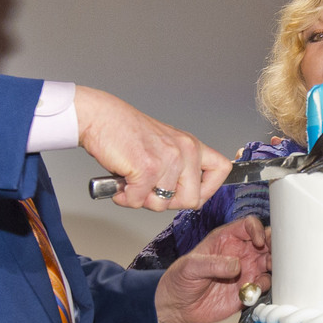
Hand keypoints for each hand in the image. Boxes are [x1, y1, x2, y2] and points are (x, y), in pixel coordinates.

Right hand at [75, 86, 228, 211]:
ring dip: (142, 199)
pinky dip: (125, 197)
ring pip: (162, 204)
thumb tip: (183, 197)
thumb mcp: (165, 145)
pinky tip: (121, 183)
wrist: (100, 117)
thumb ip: (179, 167)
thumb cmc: (126, 132)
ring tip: (132, 181)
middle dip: (168, 202)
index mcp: (191, 145)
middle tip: (150, 190)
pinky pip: (138, 201)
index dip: (208, 189)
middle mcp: (185, 150)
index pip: (222, 170)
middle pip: (192, 200)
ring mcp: (168, 159)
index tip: (193, 194)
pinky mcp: (147, 168)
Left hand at [154, 218, 271, 322]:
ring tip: (266, 273)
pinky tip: (253, 290)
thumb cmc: (180, 280)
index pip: (248, 226)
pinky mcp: (248, 289)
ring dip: (275, 266)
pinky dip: (265, 286)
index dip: (257, 230)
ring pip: (271, 262)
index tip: (258, 242)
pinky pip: (265, 284)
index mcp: (226, 239)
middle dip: (274, 246)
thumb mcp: (190, 267)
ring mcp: (246, 271)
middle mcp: (240, 253)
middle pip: (266, 242)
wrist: (179, 307)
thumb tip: (236, 266)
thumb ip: (212, 264)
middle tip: (275, 256)